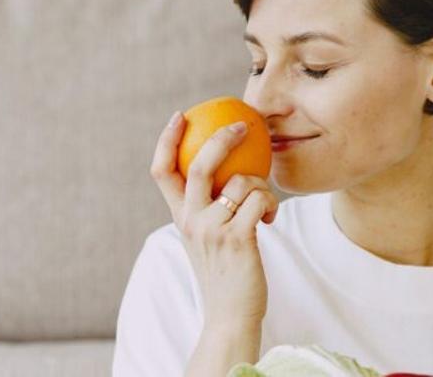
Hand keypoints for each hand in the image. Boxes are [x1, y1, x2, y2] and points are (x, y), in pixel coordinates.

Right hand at [150, 111, 278, 327]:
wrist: (230, 315)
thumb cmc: (225, 273)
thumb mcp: (207, 238)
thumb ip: (209, 208)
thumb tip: (228, 171)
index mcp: (180, 216)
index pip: (162, 171)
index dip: (167, 139)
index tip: (180, 116)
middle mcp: (190, 220)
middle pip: (200, 163)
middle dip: (222, 137)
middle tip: (242, 126)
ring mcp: (212, 229)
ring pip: (242, 181)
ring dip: (262, 187)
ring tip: (263, 206)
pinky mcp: (238, 238)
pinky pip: (260, 200)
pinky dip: (270, 204)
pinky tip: (269, 220)